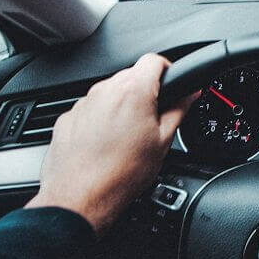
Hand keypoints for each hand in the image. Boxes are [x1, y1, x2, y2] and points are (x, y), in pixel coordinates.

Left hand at [26, 53, 196, 236]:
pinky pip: (91, 109)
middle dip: (145, 91)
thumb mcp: (162, 142)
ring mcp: (83, 103)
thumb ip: (179, 111)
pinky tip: (107, 144)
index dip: (167, 70)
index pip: (154, 60)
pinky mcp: (68, 117)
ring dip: (122, 105)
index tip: (171, 84)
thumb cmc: (120, 174)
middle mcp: (105, 90)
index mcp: (133, 91)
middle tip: (153, 118)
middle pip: (131, 76)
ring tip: (129, 136)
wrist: (81, 198)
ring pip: (110, 92)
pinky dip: (101, 119)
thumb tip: (190, 95)